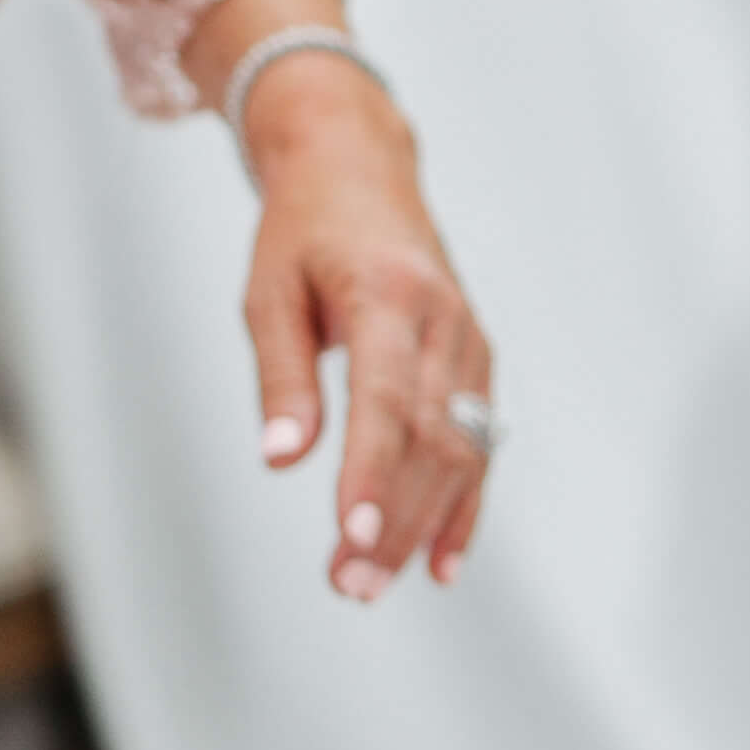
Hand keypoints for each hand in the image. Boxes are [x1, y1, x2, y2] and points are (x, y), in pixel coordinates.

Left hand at [239, 67, 497, 595]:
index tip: (350, 537)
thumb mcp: (269, 291)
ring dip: (421, 526)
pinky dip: (462, 505)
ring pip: (461, 450)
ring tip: (374, 583)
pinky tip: (439, 561)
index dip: (371, 474)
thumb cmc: (305, 227)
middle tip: (349, 584)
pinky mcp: (477, 358)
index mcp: (389, 294)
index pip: (386, 400)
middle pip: (430, 439)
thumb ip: (283, 377)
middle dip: (392, 521)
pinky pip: (479, 441)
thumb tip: (282, 459)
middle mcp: (443, 320)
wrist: (360, 165)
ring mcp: (469, 341)